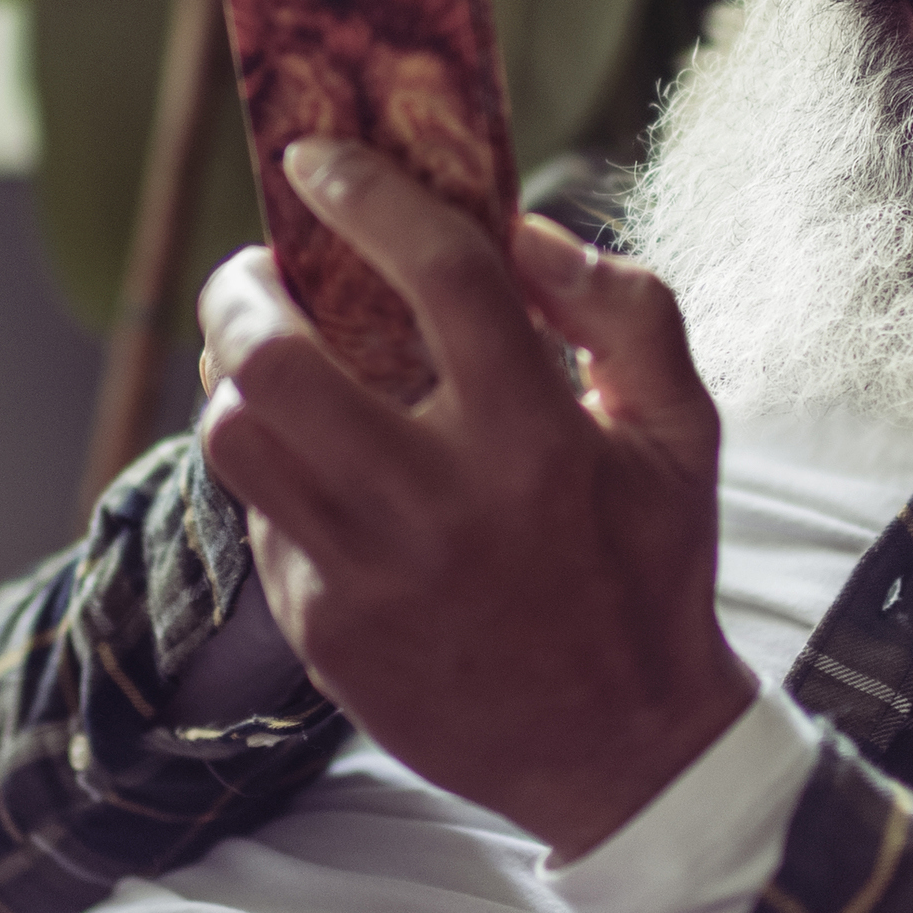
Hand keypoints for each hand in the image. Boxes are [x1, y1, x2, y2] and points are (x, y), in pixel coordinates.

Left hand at [195, 139, 753, 859]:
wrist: (619, 755)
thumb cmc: (648, 573)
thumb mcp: (682, 434)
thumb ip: (624, 312)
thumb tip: (525, 233)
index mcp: (538, 438)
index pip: (438, 275)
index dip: (367, 195)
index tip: (319, 158)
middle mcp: (441, 503)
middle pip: (277, 360)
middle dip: (241, 288)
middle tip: (256, 272)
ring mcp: (369, 574)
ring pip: (234, 439)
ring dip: (231, 380)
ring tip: (265, 360)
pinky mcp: (323, 631)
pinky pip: (258, 516)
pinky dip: (272, 469)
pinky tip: (316, 463)